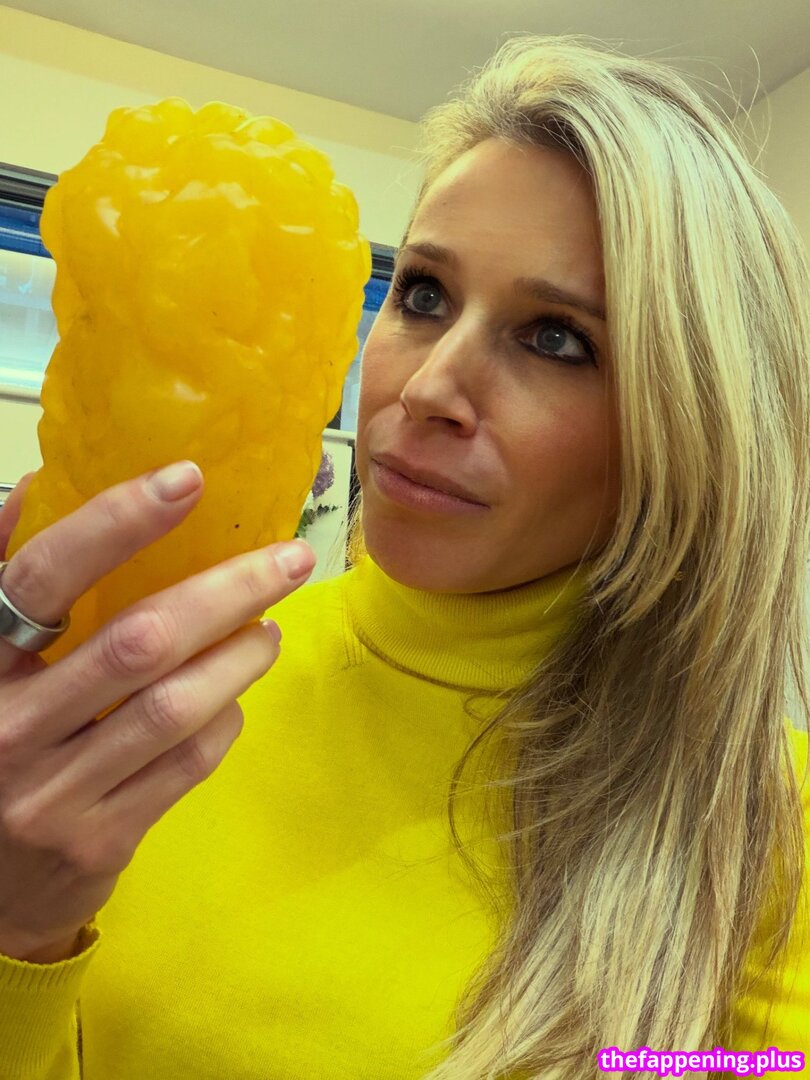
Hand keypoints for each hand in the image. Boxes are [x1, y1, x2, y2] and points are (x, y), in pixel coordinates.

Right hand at [0, 462, 314, 962]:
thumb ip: (4, 574)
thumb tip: (41, 485)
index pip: (44, 578)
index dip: (116, 522)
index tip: (187, 479)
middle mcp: (7, 728)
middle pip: (138, 641)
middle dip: (228, 591)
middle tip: (289, 561)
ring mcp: (53, 792)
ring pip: (174, 708)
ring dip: (239, 657)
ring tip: (269, 629)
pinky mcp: (99, 841)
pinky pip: (186, 765)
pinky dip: (224, 720)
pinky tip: (234, 697)